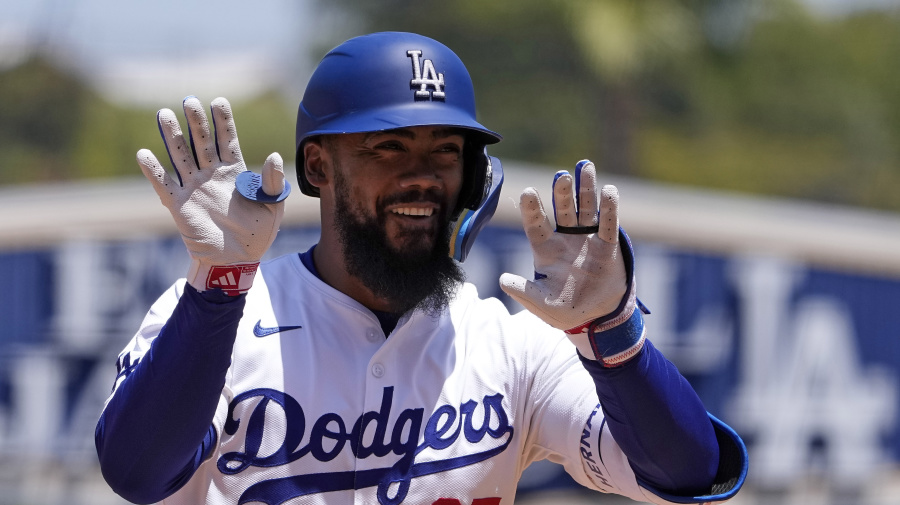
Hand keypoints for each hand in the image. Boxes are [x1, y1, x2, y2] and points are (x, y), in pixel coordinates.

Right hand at [137, 96, 286, 294]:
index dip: (223, 122)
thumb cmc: (258, 232)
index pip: (228, 141)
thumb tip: (274, 156)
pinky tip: (145, 154)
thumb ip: (272, 182)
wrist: (238, 260)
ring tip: (164, 114)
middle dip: (196, 122)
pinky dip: (154, 170)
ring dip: (172, 137)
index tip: (218, 102)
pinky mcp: (179, 204)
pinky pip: (164, 184)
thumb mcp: (273, 206)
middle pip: (202, 142)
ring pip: (181, 156)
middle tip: (189, 101)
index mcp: (235, 172)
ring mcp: (194, 187)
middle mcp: (212, 175)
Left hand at [500, 160, 643, 365]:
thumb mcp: (542, 304)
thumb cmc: (565, 309)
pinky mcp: (608, 245)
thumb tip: (503, 280)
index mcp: (546, 250)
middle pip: (562, 209)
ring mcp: (587, 239)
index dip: (531, 209)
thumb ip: (524, 292)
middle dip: (562, 192)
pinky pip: (608, 224)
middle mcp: (565, 238)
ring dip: (586, 189)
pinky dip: (609, 208)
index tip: (528, 192)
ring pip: (586, 208)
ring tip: (585, 166)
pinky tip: (608, 191)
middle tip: (562, 176)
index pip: (535, 224)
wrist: (597, 317)